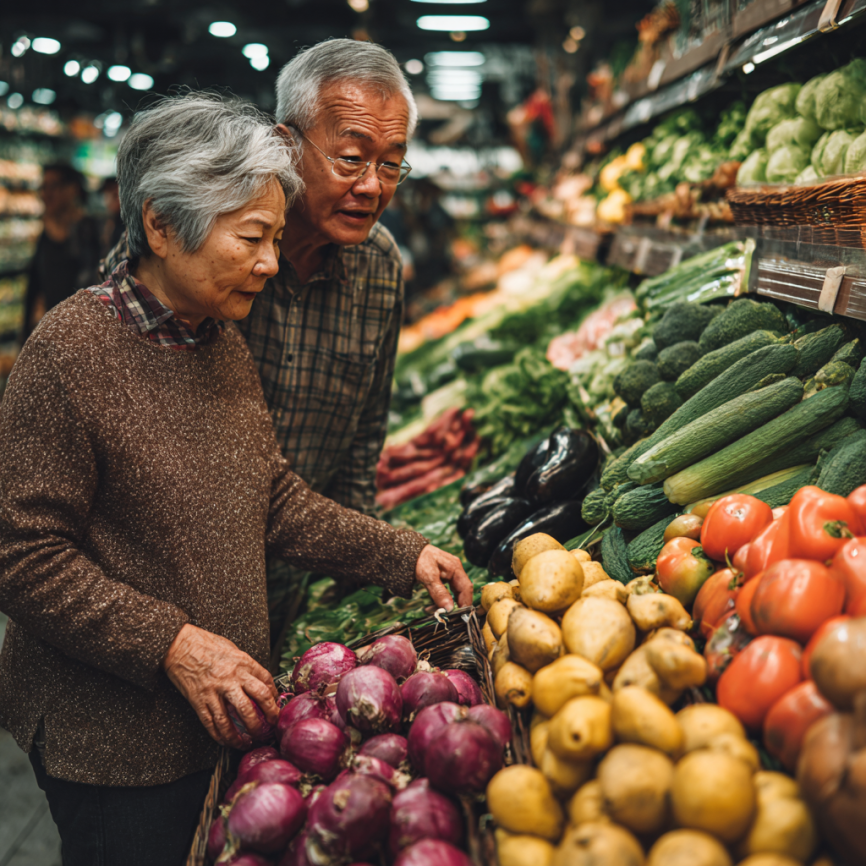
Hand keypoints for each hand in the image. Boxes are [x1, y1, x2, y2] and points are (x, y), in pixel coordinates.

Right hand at [162, 623, 278, 748]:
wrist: (179, 645)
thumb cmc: (206, 644)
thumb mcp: (233, 649)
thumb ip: (246, 666)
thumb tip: (259, 681)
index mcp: (242, 663)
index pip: (266, 681)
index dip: (273, 696)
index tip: (275, 705)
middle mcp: (231, 678)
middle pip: (256, 701)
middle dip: (266, 717)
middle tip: (270, 727)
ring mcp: (215, 691)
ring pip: (232, 718)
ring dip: (242, 734)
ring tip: (248, 742)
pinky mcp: (199, 700)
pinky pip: (212, 723)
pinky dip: (220, 736)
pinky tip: (227, 741)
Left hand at [415, 544, 473, 611]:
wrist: (406, 551)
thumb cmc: (418, 560)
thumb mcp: (428, 577)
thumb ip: (439, 592)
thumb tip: (449, 608)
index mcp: (455, 567)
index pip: (466, 588)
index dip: (465, 602)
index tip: (461, 616)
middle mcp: (455, 570)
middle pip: (461, 591)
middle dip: (454, 605)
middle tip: (446, 616)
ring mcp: (449, 574)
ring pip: (452, 593)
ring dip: (444, 604)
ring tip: (433, 611)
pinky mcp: (442, 577)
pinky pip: (445, 591)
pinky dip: (439, 600)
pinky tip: (430, 606)